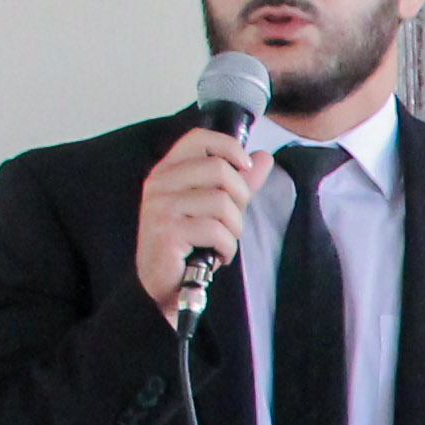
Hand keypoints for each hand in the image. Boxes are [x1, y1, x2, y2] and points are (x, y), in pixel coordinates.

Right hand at [134, 126, 271, 314]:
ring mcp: (161, 207)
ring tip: (221, 242)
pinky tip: (216, 256)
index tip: (245, 166)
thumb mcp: (215, 208)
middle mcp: (160, 183)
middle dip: (239, 198)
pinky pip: (216, 231)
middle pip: (218, 169)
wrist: (162, 284)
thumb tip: (263, 158)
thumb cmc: (188, 244)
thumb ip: (238, 182)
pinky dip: (227, 248)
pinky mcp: (167, 232)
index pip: (199, 139)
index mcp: (168, 171)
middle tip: (232, 220)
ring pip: (221, 202)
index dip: (228, 147)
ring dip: (233, 229)